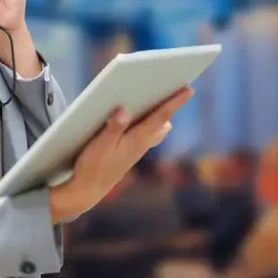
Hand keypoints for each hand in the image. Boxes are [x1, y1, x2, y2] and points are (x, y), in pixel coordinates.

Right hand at [49, 86, 194, 222]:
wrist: (88, 190)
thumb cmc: (93, 167)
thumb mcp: (99, 145)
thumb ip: (112, 127)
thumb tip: (123, 110)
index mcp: (137, 140)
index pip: (161, 117)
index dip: (174, 102)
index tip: (189, 89)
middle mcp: (142, 144)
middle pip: (163, 121)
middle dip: (169, 105)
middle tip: (173, 86)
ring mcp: (137, 149)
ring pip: (157, 129)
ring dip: (158, 114)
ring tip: (154, 97)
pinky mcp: (130, 152)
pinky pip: (147, 133)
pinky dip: (147, 122)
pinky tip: (135, 116)